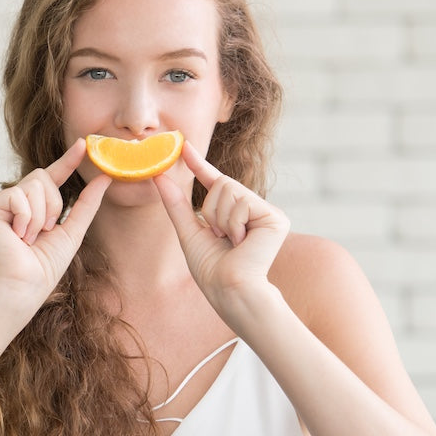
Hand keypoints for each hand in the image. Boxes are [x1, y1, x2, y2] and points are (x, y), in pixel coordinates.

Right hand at [0, 138, 110, 305]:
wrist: (24, 285)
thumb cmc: (45, 266)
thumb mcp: (73, 230)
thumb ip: (88, 203)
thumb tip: (106, 177)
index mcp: (32, 206)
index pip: (52, 176)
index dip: (67, 160)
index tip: (83, 143)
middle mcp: (12, 201)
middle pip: (42, 176)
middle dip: (52, 205)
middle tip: (43, 232)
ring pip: (32, 184)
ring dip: (39, 216)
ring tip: (27, 238)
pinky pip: (17, 196)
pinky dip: (25, 219)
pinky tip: (16, 236)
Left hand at [154, 141, 289, 303]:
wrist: (230, 290)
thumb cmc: (211, 269)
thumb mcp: (188, 231)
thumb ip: (176, 203)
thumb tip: (159, 176)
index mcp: (235, 213)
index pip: (215, 182)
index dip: (199, 164)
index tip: (184, 146)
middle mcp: (254, 209)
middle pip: (222, 183)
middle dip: (211, 210)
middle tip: (219, 237)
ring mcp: (267, 212)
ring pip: (230, 189)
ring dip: (220, 218)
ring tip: (231, 241)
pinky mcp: (276, 217)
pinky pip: (241, 201)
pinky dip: (233, 223)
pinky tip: (242, 242)